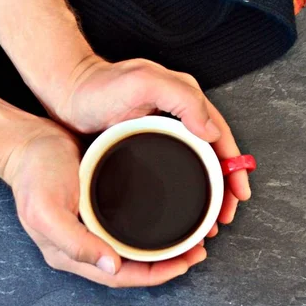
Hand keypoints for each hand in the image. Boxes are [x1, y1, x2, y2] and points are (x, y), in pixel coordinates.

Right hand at [3, 112, 205, 286]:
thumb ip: (75, 242)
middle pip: (133, 267)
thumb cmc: (34, 173)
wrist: (27, 142)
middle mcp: (85, 247)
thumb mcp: (47, 210)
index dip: (156, 276)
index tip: (185, 264)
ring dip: (162, 249)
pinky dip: (152, 229)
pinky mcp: (97, 210)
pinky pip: (129, 229)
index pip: (122, 278)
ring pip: (134, 249)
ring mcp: (91, 229)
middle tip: (197, 250)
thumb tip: (111, 267)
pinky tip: (168, 219)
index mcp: (72, 255)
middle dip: (166, 264)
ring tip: (190, 238)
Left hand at [54, 56, 251, 231]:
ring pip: (196, 167)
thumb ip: (182, 99)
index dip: (235, 167)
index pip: (221, 137)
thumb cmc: (98, 86)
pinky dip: (185, 191)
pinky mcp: (144, 146)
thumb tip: (212, 131)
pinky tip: (184, 209)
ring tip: (208, 222)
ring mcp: (161, 133)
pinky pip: (174, 170)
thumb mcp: (144, 84)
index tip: (240, 194)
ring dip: (208, 194)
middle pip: (213, 156)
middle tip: (224, 216)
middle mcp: (178, 118)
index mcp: (185, 102)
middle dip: (225, 187)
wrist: (65, 92)